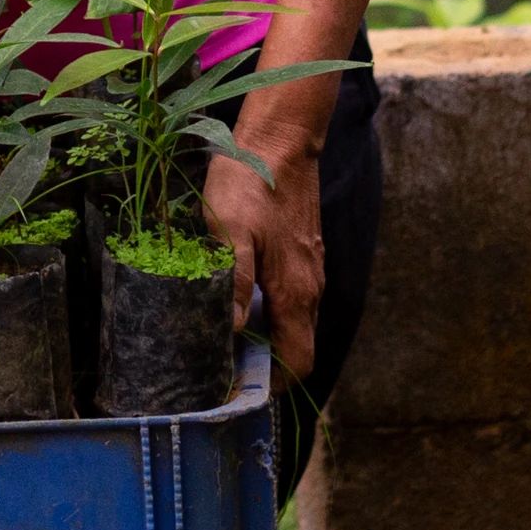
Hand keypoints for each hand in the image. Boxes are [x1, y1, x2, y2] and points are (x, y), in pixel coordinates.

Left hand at [205, 134, 325, 380]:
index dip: (273, 385)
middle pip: (295, 347)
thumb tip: (230, 333)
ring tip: (222, 340)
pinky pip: (290, 299)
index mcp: (295, 292)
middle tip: (220, 369)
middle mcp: (309, 288)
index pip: (298, 363)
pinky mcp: (302, 253)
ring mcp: (308, 270)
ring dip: (264, 339)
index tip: (238, 390)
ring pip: (292, 322)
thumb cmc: (252, 182)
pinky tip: (236, 300)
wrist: (282, 138)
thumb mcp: (230, 230)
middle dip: (264, 367)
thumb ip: (233, 282)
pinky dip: (267, 313)